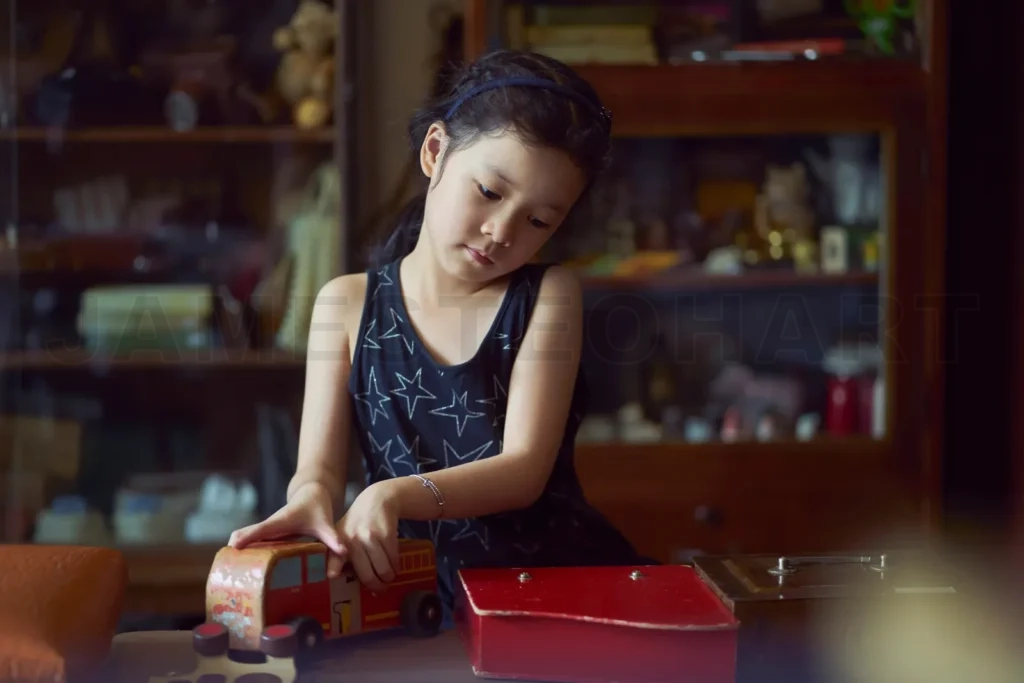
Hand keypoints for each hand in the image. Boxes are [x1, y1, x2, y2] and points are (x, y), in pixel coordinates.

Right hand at [228, 481, 347, 575]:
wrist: (311, 493)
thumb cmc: (317, 508)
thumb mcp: (325, 523)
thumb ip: (333, 538)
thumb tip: (343, 552)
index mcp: (281, 521)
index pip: (262, 529)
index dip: (248, 536)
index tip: (234, 545)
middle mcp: (270, 525)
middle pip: (246, 534)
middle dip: (235, 548)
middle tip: (224, 567)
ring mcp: (267, 530)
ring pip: (245, 538)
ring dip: (235, 551)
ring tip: (227, 572)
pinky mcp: (267, 534)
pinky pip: (250, 541)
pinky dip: (242, 550)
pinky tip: (238, 567)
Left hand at [335, 481, 400, 593]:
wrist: (377, 500)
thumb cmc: (357, 522)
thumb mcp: (342, 533)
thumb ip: (337, 554)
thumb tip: (334, 577)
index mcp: (339, 541)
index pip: (334, 557)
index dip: (333, 568)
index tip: (332, 576)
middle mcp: (353, 540)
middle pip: (367, 574)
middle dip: (376, 586)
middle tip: (381, 590)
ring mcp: (370, 537)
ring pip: (383, 568)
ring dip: (389, 577)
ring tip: (389, 578)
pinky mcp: (386, 534)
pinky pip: (393, 558)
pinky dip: (396, 566)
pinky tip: (395, 566)